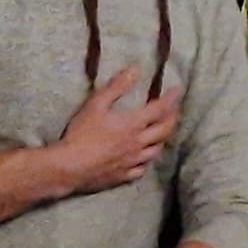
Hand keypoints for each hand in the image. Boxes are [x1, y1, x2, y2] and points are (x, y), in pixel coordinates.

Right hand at [51, 68, 176, 194]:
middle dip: (172, 118)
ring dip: (162, 139)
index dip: (171, 98)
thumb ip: (116, 87)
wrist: (69, 167)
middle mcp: (138, 143)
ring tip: (162, 133)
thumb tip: (135, 70)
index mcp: (134, 124)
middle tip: (174, 110)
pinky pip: (141, 169)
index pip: (160, 109)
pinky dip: (146, 161)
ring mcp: (132, 161)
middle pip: (164, 130)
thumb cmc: (81, 134)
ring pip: (155, 151)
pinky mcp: (123, 176)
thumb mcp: (96, 104)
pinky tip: (143, 159)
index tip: (177, 90)